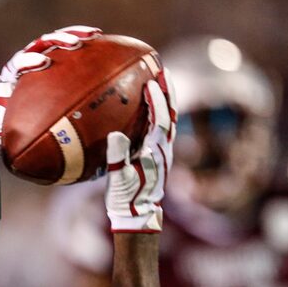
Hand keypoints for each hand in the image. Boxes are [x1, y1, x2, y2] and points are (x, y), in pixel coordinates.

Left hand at [0, 25, 101, 155]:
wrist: (7, 98)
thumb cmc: (7, 111)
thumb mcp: (4, 121)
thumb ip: (4, 131)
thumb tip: (4, 145)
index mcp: (14, 72)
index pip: (19, 62)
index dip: (29, 60)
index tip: (42, 62)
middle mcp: (29, 58)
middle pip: (43, 43)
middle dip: (58, 41)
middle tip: (73, 44)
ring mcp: (43, 54)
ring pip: (59, 40)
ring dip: (75, 35)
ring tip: (92, 36)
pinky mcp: (56, 54)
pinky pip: (71, 47)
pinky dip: (85, 44)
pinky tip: (102, 43)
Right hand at [105, 68, 176, 232]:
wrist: (138, 215)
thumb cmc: (127, 199)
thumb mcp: (118, 180)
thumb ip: (117, 158)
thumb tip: (116, 135)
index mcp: (155, 152)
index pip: (160, 121)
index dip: (157, 101)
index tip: (151, 83)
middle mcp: (164, 149)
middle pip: (171, 114)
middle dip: (168, 92)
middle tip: (162, 70)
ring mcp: (163, 152)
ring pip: (170, 119)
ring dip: (167, 99)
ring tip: (160, 80)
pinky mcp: (158, 155)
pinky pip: (162, 128)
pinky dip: (160, 112)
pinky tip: (150, 105)